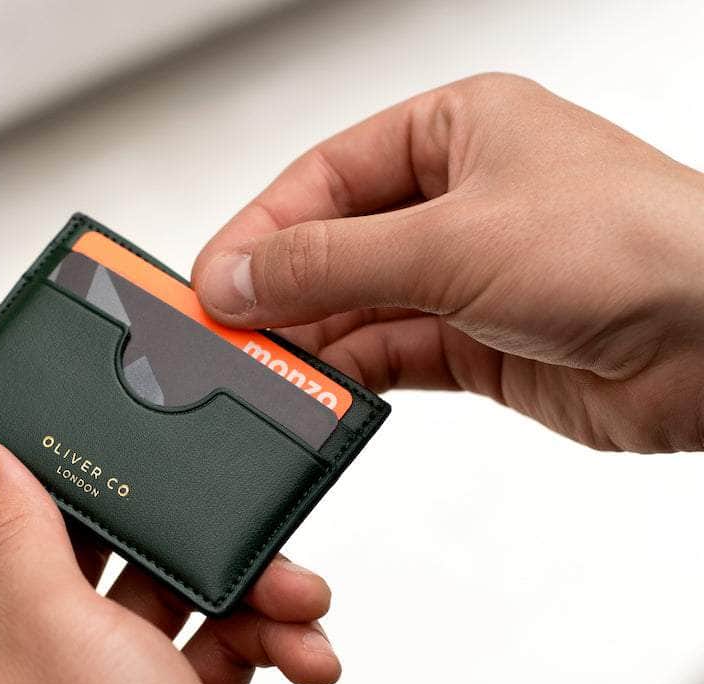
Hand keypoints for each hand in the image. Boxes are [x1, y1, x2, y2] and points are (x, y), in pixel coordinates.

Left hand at [0, 440, 338, 683]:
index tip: (71, 428)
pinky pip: (207, 647)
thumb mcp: (56, 631)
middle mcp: (22, 656)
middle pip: (84, 543)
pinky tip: (303, 656)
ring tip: (296, 602)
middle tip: (213, 514)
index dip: (4, 459)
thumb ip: (14, 537)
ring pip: (163, 595)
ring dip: (241, 592)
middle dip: (162, 527)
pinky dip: (259, 644)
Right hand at [193, 73, 703, 452]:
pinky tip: (318, 391)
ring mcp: (467, 277)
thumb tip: (241, 277)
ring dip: (312, 341)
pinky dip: (353, 378)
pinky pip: (392, 357)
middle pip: (336, 246)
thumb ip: (332, 262)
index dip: (260, 230)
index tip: (212, 280)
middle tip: (224, 334)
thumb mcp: (451, 240)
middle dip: (280, 292)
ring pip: (359, 308)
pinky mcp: (479, 345)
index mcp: (455, 132)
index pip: (324, 177)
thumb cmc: (631, 246)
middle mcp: (459, 201)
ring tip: (261, 370)